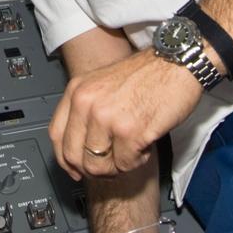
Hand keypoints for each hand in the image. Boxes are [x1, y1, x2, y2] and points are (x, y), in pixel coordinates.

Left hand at [49, 48, 202, 178]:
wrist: (176, 63)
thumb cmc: (146, 74)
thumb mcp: (101, 83)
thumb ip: (85, 110)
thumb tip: (78, 146)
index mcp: (77, 90)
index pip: (56, 135)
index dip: (65, 159)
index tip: (74, 169)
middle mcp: (87, 102)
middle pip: (75, 156)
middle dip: (93, 168)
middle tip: (109, 165)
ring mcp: (106, 117)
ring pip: (99, 166)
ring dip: (117, 164)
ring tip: (131, 148)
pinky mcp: (130, 131)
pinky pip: (125, 164)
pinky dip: (137, 160)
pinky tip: (144, 143)